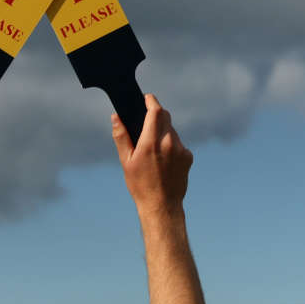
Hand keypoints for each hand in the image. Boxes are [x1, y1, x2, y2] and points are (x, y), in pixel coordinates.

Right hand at [110, 93, 190, 216]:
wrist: (162, 205)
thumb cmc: (140, 185)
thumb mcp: (126, 161)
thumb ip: (121, 136)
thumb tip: (116, 117)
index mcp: (151, 142)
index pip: (155, 111)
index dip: (151, 101)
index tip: (146, 98)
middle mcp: (169, 142)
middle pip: (165, 117)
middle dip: (156, 115)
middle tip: (146, 122)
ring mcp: (181, 149)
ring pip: (172, 130)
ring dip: (163, 132)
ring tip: (153, 149)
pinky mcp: (188, 157)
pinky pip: (178, 143)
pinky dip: (171, 145)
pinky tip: (163, 160)